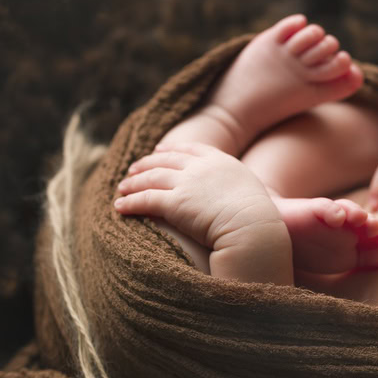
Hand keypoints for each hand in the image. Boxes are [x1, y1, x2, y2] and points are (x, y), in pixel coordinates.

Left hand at [114, 142, 282, 250]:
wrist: (253, 229)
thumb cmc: (257, 220)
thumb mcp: (250, 193)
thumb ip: (236, 188)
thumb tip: (233, 198)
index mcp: (221, 162)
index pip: (191, 149)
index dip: (172, 149)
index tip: (159, 150)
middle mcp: (201, 168)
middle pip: (166, 160)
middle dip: (147, 163)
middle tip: (133, 168)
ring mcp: (187, 184)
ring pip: (151, 178)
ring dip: (133, 183)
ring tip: (122, 188)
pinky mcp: (174, 204)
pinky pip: (145, 199)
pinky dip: (130, 202)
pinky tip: (120, 207)